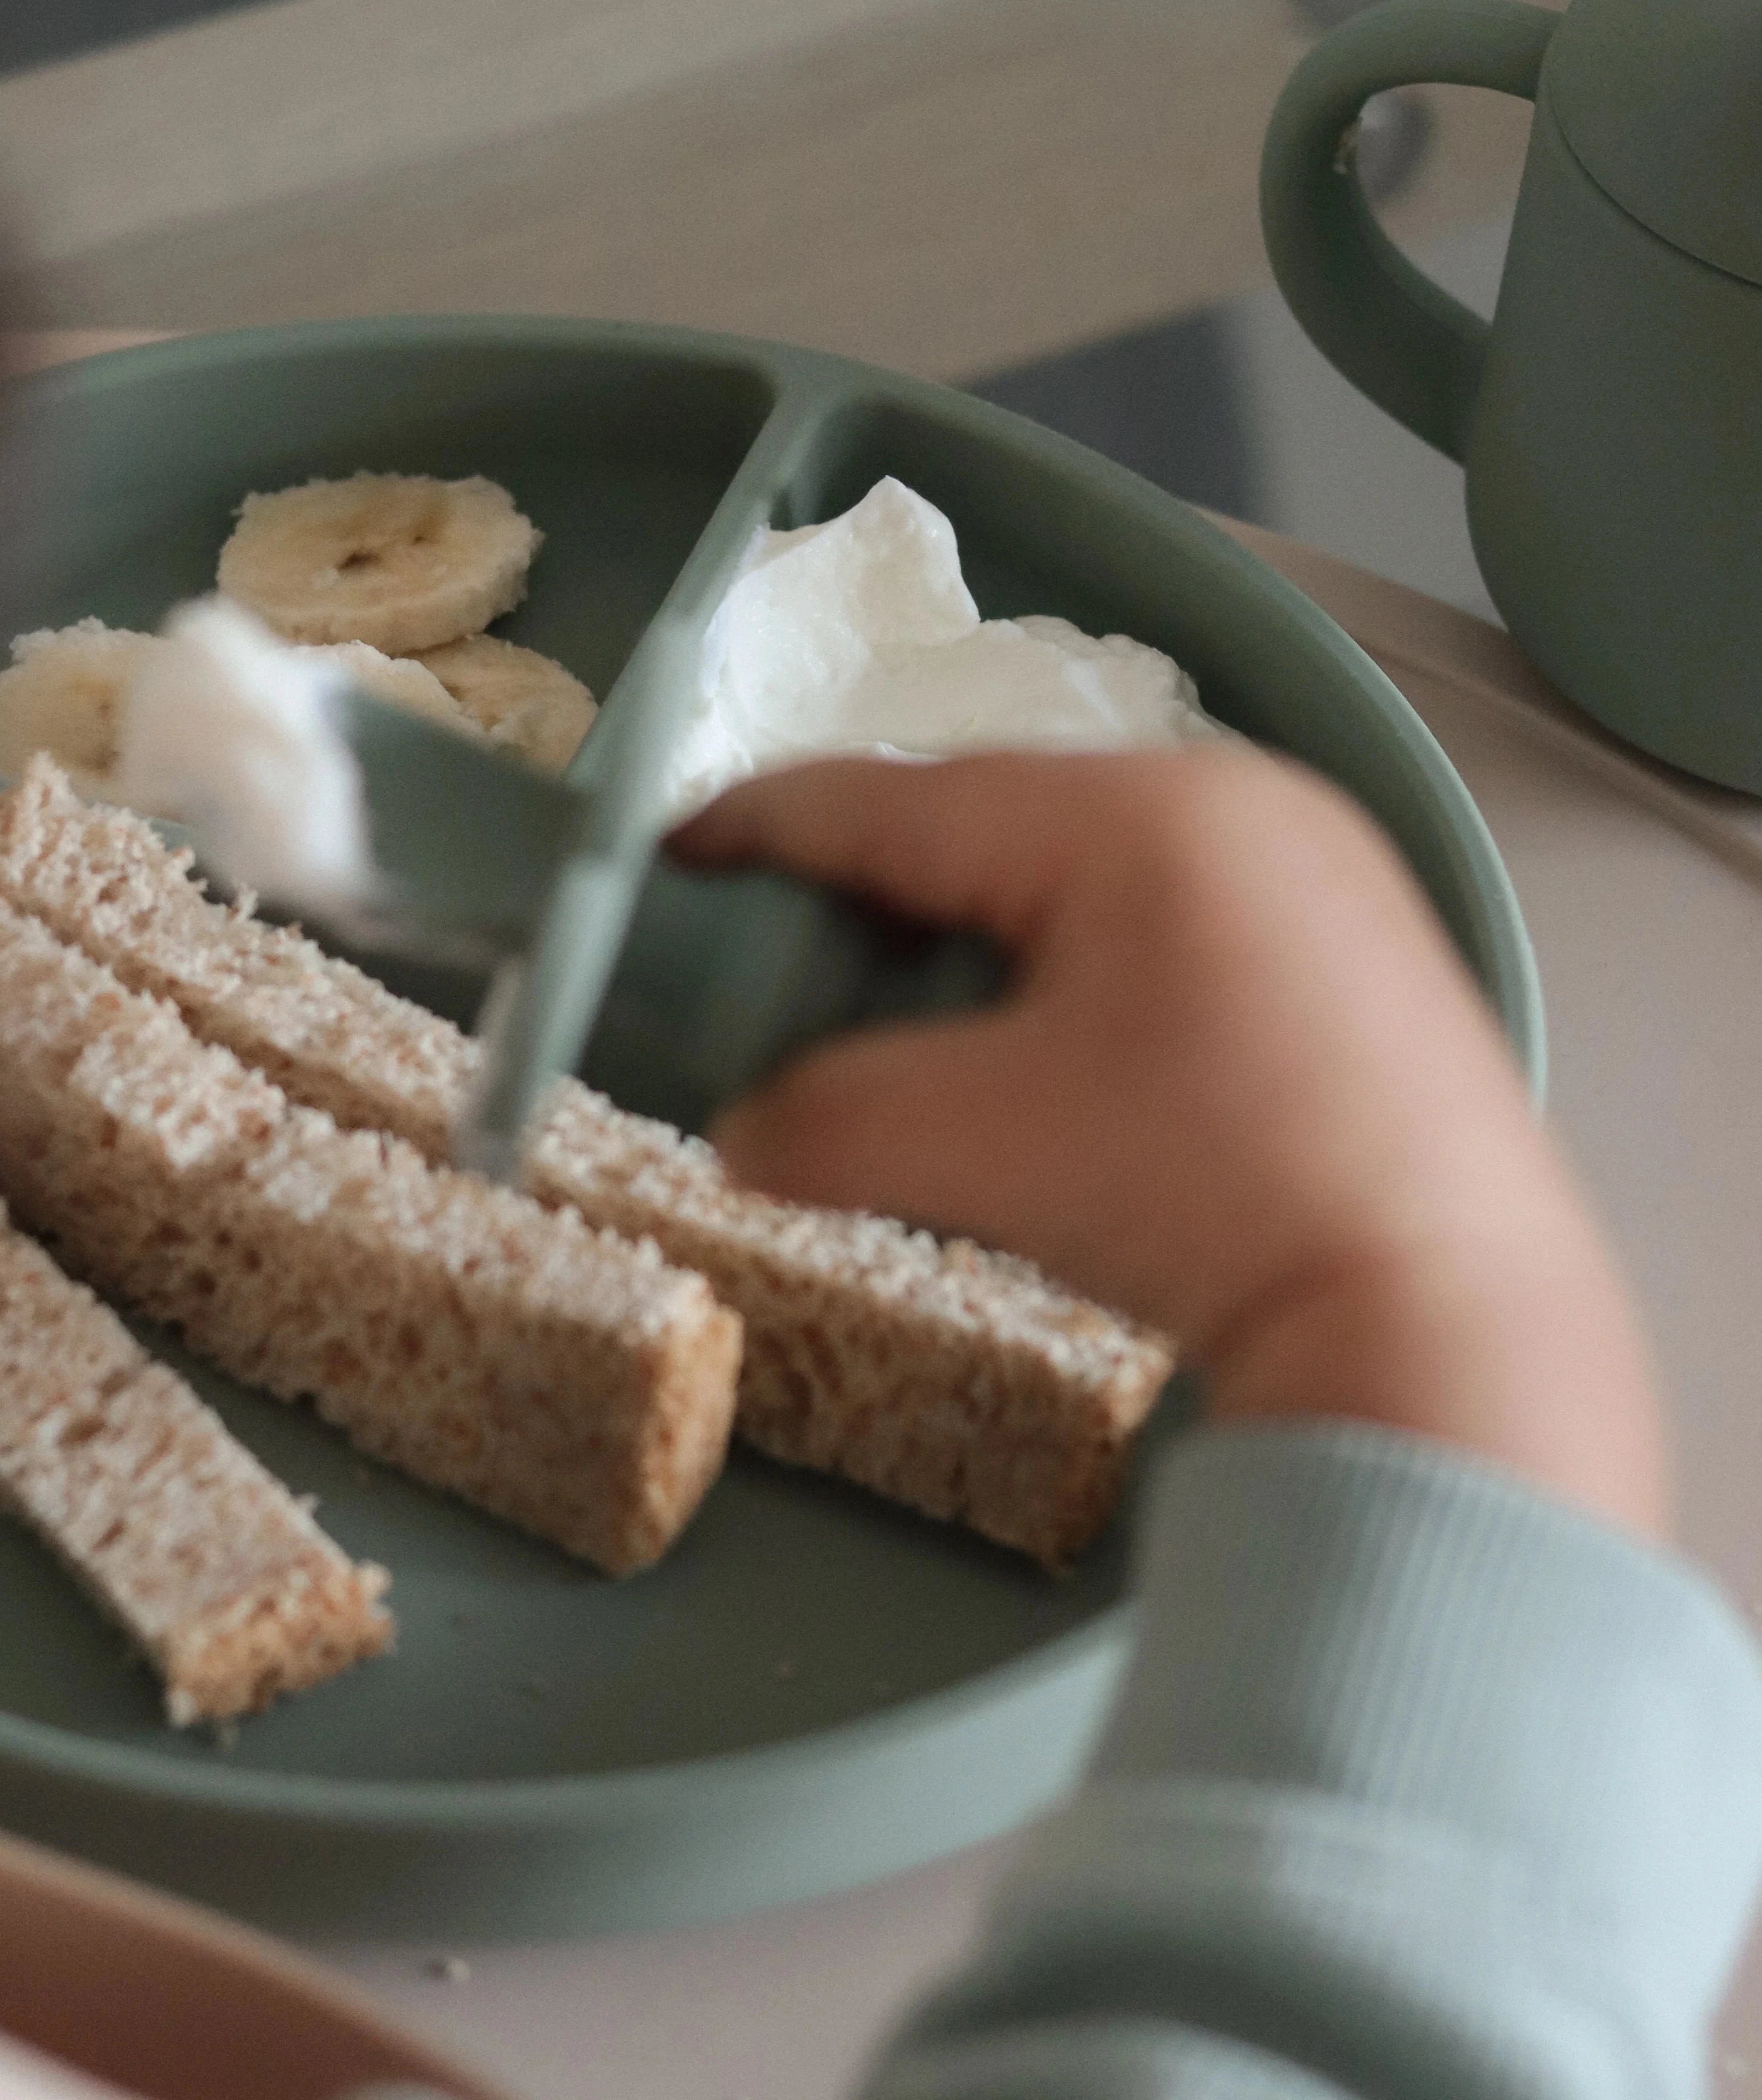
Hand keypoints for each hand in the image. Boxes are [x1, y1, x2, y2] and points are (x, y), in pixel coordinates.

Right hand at [674, 749, 1668, 1538]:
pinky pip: (1160, 909)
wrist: (1448, 1320)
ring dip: (971, 932)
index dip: (760, 828)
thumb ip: (821, 1118)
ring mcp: (1312, 860)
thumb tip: (737, 1129)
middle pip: (989, 821)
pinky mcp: (1352, 935)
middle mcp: (1236, 797)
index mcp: (1136, 812)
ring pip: (1075, 866)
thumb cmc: (1209, 1198)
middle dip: (872, 895)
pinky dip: (1068, 960)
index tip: (670, 858)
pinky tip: (1044, 1045)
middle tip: (787, 971)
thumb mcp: (977, 1149)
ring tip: (907, 1019)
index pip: (896, 799)